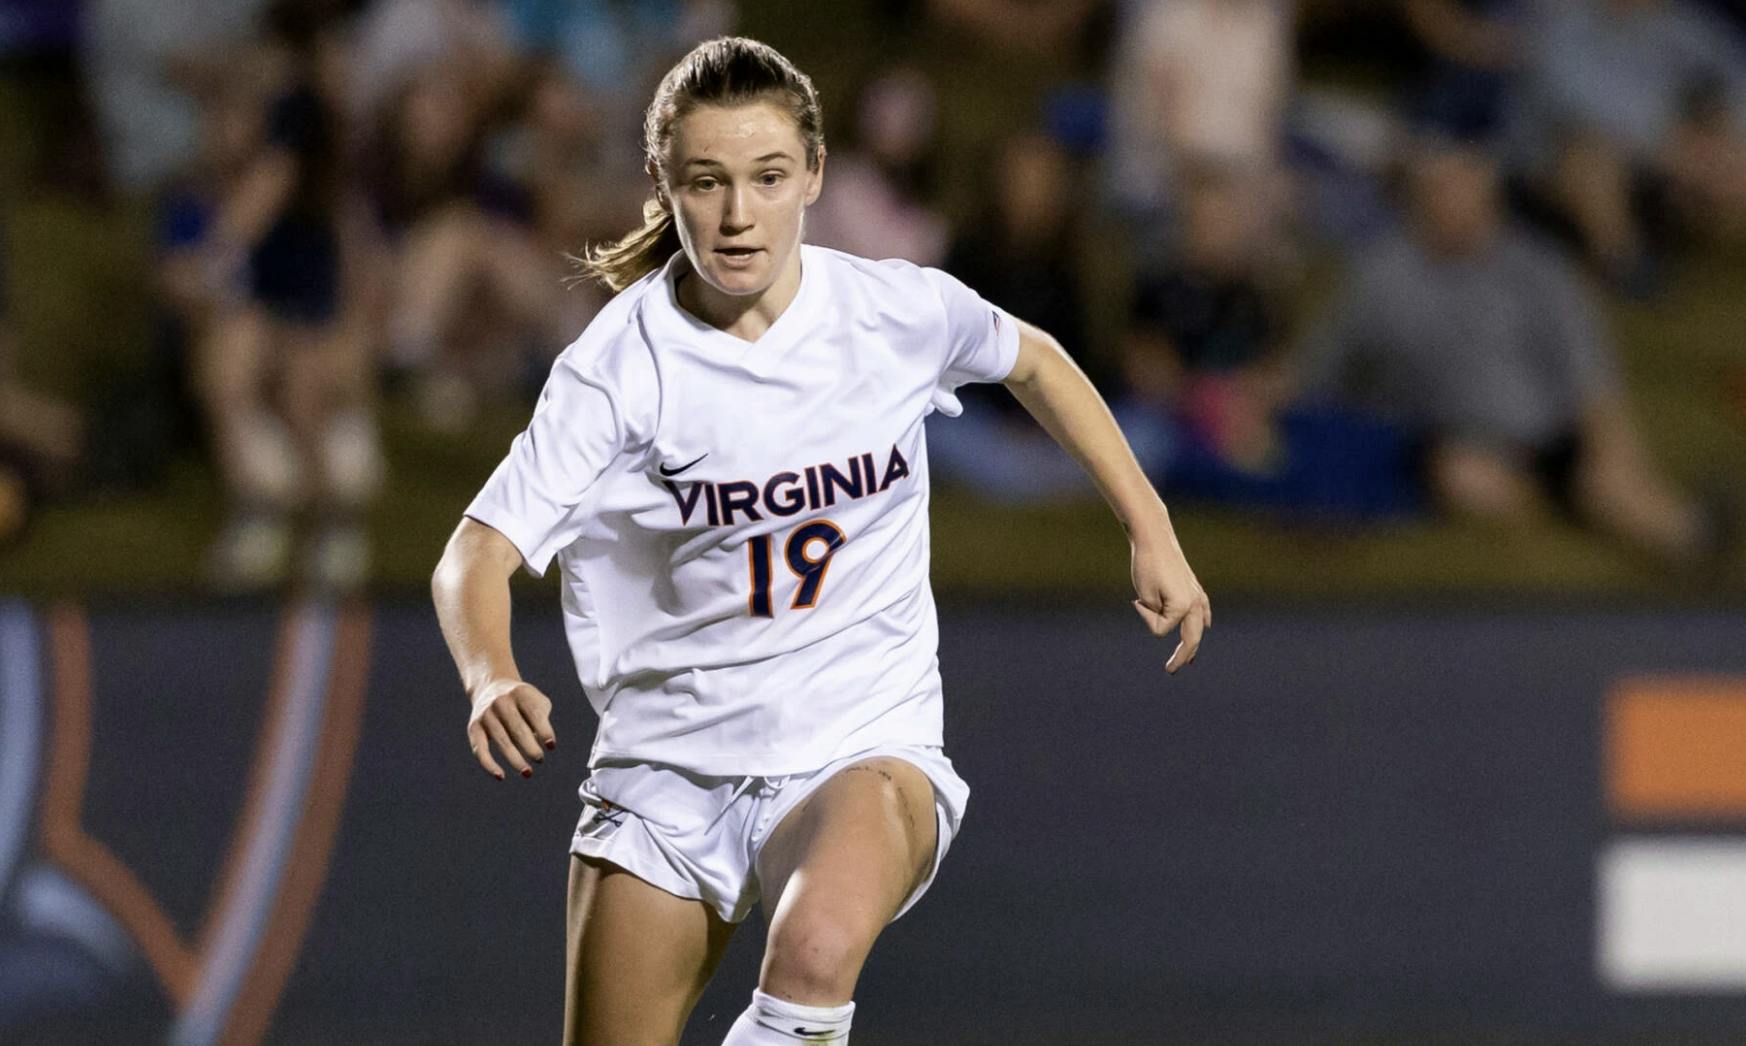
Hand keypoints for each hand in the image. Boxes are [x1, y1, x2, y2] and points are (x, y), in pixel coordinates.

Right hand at [467, 678, 556, 779]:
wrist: (492, 687)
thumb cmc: (523, 701)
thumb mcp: (536, 701)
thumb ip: (542, 719)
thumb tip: (541, 743)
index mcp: (521, 693)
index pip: (535, 714)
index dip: (544, 731)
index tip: (551, 746)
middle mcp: (501, 702)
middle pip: (518, 729)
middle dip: (531, 747)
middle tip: (540, 760)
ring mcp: (486, 714)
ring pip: (502, 741)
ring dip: (515, 760)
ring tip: (527, 773)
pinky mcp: (474, 727)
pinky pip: (480, 749)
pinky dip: (489, 764)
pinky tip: (501, 776)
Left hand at [1130, 538, 1210, 673]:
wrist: (1154, 538)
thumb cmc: (1147, 566)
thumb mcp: (1145, 595)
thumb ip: (1156, 615)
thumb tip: (1166, 619)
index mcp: (1183, 607)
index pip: (1160, 630)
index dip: (1145, 616)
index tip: (1135, 599)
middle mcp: (1195, 603)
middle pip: (1191, 639)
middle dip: (1182, 656)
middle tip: (1171, 670)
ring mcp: (1198, 595)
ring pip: (1199, 627)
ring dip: (1193, 643)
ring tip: (1189, 660)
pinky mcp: (1194, 587)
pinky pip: (1202, 610)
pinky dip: (1201, 621)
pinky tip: (1205, 626)